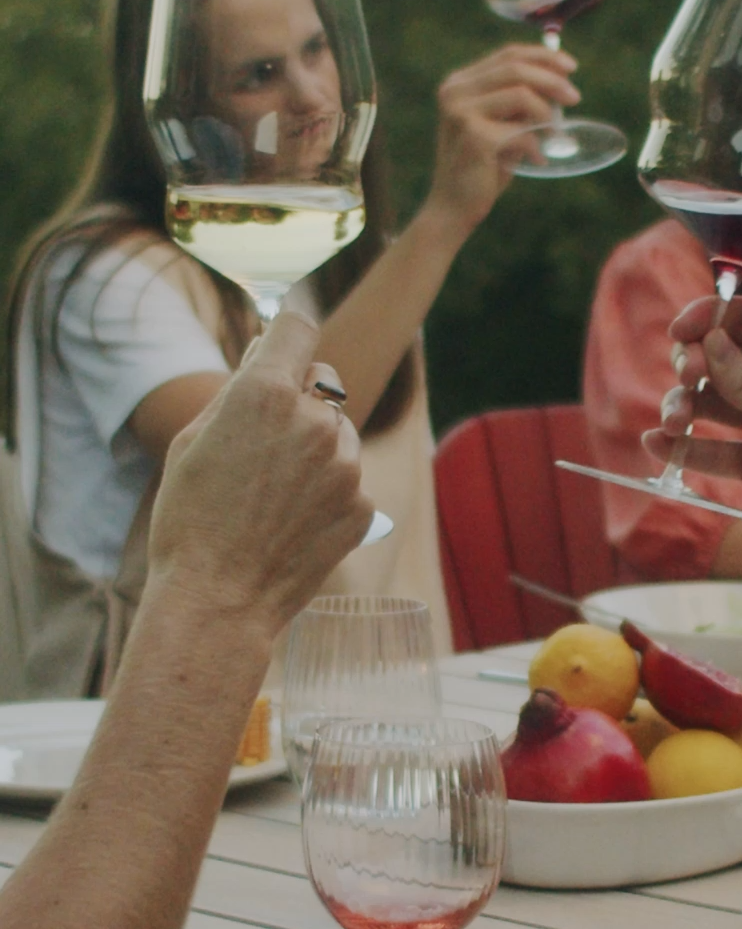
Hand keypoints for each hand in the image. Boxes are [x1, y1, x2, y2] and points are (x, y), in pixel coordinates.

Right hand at [148, 312, 372, 636]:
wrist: (218, 601)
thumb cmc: (190, 520)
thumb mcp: (193, 440)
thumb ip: (237, 390)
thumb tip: (264, 355)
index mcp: (266, 394)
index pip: (297, 327)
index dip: (287, 335)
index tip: (282, 348)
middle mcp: (315, 420)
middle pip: (323, 380)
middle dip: (300, 398)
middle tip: (265, 440)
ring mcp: (346, 465)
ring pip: (338, 433)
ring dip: (316, 448)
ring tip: (274, 494)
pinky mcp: (364, 505)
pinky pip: (349, 479)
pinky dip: (328, 492)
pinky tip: (293, 522)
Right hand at [427, 44, 580, 233]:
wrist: (453, 207)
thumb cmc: (483, 167)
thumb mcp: (501, 126)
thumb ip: (519, 102)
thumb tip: (559, 81)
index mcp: (459, 83)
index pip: (508, 55)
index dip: (543, 56)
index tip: (571, 67)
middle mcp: (456, 91)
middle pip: (516, 68)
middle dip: (552, 80)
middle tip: (574, 97)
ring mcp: (462, 111)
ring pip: (522, 94)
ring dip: (547, 114)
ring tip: (555, 135)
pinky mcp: (474, 136)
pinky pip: (522, 130)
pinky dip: (537, 145)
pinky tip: (538, 160)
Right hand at [644, 295, 741, 589]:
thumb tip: (708, 343)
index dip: (711, 318)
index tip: (679, 331)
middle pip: (722, 357)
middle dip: (695, 364)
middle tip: (686, 378)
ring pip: (709, 402)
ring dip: (683, 406)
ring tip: (674, 422)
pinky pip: (710, 449)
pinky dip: (682, 447)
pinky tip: (657, 445)